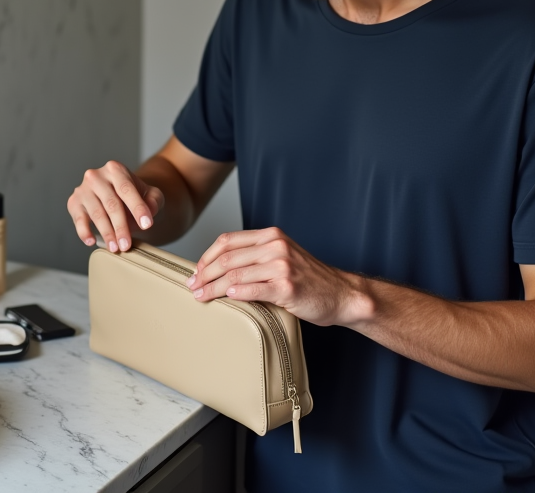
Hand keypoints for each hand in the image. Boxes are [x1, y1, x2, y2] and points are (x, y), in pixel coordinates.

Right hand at [67, 161, 164, 252]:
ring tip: (115, 247)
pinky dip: (84, 232)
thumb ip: (154, 199)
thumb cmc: (134, 196)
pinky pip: (78, 219)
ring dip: (106, 233)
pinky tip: (92, 241)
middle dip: (121, 227)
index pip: (126, 189)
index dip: (137, 208)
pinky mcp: (74, 202)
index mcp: (116, 169)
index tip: (147, 225)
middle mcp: (96, 176)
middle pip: (111, 204)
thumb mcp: (150, 194)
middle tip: (127, 244)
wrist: (117, 195)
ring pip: (96, 213)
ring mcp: (83, 189)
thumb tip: (150, 209)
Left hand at [186, 227, 365, 326]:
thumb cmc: (309, 280)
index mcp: (271, 236)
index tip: (195, 272)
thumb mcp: (282, 257)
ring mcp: (282, 266)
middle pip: (227, 258)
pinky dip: (234, 294)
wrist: (341, 294)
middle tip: (192, 287)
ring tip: (201, 297)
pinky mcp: (287, 287)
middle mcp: (275, 246)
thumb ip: (255, 257)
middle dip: (204, 274)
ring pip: (234, 275)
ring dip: (212, 288)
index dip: (206, 256)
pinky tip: (225, 299)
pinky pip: (252, 290)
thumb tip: (217, 268)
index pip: (227, 241)